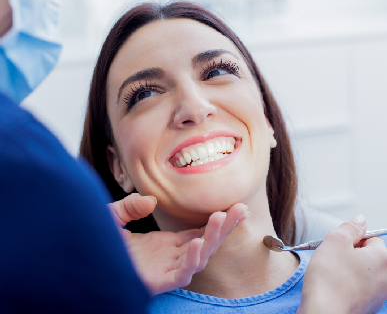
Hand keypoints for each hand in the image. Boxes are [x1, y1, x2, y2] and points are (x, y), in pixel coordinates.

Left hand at [109, 194, 247, 295]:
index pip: (199, 231)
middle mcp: (170, 257)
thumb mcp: (114, 216)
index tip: (234, 206)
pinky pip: (181, 274)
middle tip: (242, 208)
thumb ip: (131, 206)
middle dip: (225, 227)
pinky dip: (191, 260)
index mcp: (165, 244)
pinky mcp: (157, 282)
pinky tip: (196, 242)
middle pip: (206, 242)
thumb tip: (151, 201)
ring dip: (212, 238)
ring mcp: (165, 269)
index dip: (217, 221)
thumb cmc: (97, 244)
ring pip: (199, 257)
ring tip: (222, 217)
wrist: (82, 261)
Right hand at [297, 215, 386, 313]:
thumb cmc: (330, 280)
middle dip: (349, 253)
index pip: (370, 237)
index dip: (351, 238)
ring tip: (331, 273)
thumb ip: (350, 227)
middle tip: (333, 258)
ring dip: (346, 268)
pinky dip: (345, 284)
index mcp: (383, 259)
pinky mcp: (367, 306)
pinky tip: (333, 287)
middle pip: (367, 254)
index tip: (339, 245)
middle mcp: (386, 278)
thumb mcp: (335, 240)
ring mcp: (378, 295)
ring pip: (361, 271)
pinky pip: (357, 287)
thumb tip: (360, 220)